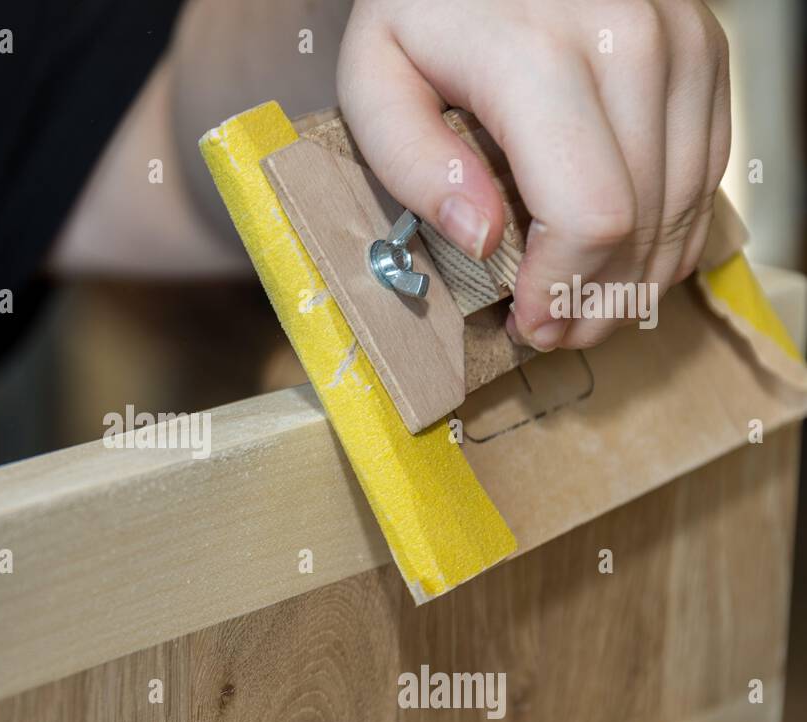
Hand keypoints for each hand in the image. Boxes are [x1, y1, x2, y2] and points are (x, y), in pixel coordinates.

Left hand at [337, 0, 730, 349]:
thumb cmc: (426, 8)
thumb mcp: (375, 75)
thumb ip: (411, 161)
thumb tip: (482, 239)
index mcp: (541, 59)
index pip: (589, 215)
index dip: (562, 290)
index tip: (528, 322)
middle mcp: (631, 45)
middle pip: (642, 221)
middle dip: (595, 299)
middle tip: (551, 331)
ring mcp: (682, 43)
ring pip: (684, 204)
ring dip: (637, 277)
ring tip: (585, 309)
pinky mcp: (705, 50)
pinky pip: (705, 168)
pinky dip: (670, 229)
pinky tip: (625, 260)